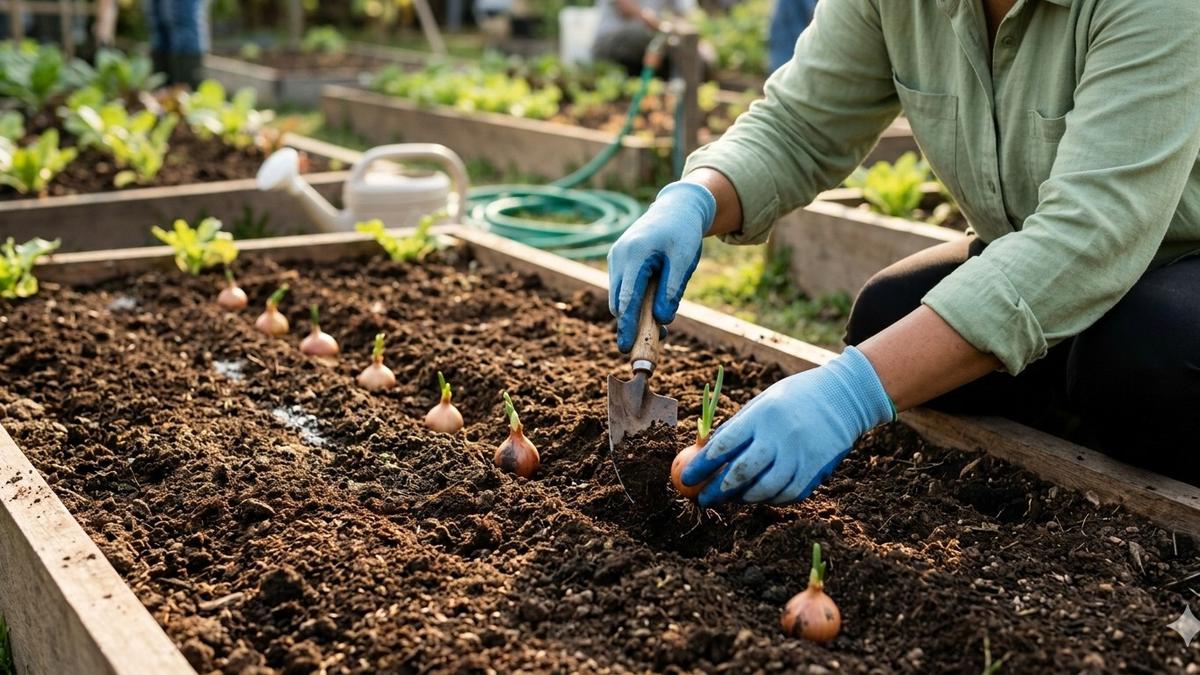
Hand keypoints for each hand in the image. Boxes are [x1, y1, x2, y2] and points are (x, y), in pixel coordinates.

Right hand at [607, 181, 715, 352]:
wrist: (675, 208)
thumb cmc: (683, 233)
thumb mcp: (685, 260)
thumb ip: (672, 289)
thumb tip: (662, 320)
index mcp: (635, 255)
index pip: (627, 298)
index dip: (627, 325)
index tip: (625, 348)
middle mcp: (619, 257)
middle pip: (619, 302)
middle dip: (632, 325)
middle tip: (655, 343)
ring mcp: (616, 259)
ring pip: (620, 298)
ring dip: (635, 315)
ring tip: (663, 327)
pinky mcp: (618, 262)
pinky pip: (623, 289)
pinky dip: (635, 303)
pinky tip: (655, 308)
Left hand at [681, 347, 894, 505]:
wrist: (842, 397)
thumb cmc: (793, 398)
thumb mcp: (762, 403)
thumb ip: (738, 428)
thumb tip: (705, 454)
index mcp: (761, 416)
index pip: (724, 446)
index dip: (701, 465)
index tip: (686, 478)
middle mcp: (780, 437)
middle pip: (742, 473)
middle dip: (717, 490)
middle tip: (702, 498)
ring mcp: (800, 456)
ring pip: (765, 490)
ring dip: (743, 498)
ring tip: (730, 498)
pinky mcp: (816, 470)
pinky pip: (788, 494)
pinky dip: (770, 499)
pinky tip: (758, 496)